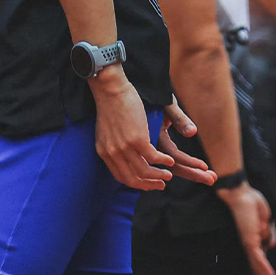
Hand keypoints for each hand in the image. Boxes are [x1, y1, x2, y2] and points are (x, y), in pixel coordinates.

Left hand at [91, 67, 177, 189]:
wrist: (110, 88)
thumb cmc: (110, 105)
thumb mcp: (106, 130)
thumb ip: (113, 145)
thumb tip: (121, 153)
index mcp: (105, 152)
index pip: (121, 176)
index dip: (137, 183)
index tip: (148, 184)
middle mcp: (113, 153)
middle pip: (133, 179)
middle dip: (149, 185)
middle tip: (161, 185)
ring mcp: (125, 147)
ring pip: (144, 172)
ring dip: (159, 176)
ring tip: (168, 175)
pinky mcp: (137, 139)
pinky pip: (153, 158)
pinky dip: (164, 162)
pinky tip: (170, 161)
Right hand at [157, 100, 215, 185]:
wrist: (142, 97)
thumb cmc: (156, 98)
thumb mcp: (169, 106)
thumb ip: (180, 119)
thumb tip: (193, 132)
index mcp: (153, 138)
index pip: (173, 156)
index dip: (189, 163)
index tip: (205, 167)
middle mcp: (151, 148)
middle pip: (173, 167)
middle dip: (194, 174)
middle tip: (212, 180)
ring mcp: (153, 151)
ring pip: (172, 167)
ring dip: (192, 173)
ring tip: (210, 177)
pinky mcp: (157, 151)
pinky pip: (170, 163)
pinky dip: (185, 167)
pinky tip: (197, 171)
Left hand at [219, 184, 275, 274]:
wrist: (241, 194)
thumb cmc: (252, 204)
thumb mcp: (266, 222)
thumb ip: (269, 234)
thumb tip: (272, 245)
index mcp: (254, 243)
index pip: (259, 263)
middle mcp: (250, 246)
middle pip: (256, 268)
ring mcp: (249, 244)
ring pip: (257, 266)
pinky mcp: (249, 240)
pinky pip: (258, 257)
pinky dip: (264, 267)